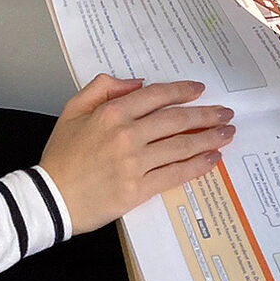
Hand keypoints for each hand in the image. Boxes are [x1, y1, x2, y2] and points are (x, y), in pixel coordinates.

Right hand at [40, 75, 233, 234]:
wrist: (52, 197)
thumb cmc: (61, 154)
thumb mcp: (73, 109)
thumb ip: (102, 88)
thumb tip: (136, 82)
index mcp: (112, 112)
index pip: (155, 96)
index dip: (181, 91)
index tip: (199, 89)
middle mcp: (127, 134)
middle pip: (176, 120)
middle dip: (205, 114)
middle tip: (226, 112)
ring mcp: (135, 163)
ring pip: (181, 146)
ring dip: (209, 138)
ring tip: (227, 133)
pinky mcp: (140, 188)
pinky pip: (176, 174)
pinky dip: (198, 165)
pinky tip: (212, 159)